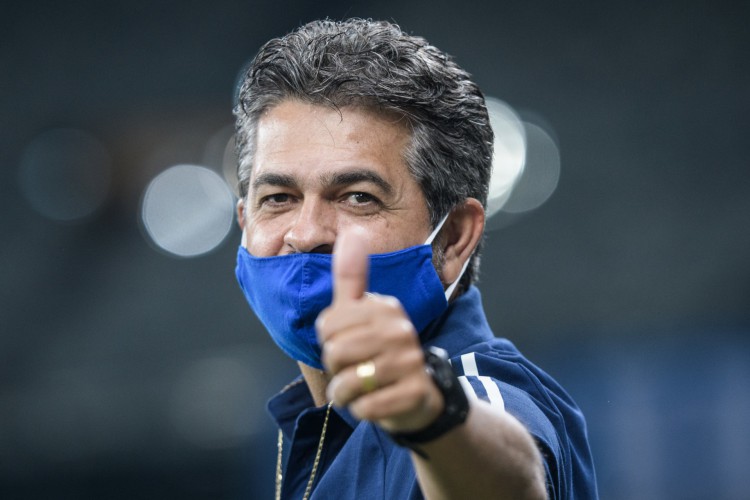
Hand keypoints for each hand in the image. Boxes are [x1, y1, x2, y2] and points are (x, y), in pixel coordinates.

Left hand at [316, 228, 443, 432]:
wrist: (420, 395)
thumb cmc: (381, 352)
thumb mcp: (365, 312)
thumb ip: (352, 276)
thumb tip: (352, 231)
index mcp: (385, 307)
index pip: (327, 325)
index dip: (330, 341)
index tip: (351, 343)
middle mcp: (400, 330)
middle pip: (335, 353)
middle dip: (338, 369)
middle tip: (358, 368)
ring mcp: (410, 361)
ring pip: (348, 383)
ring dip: (347, 393)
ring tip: (365, 387)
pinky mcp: (414, 392)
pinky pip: (366, 407)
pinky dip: (363, 410)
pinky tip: (378, 402)